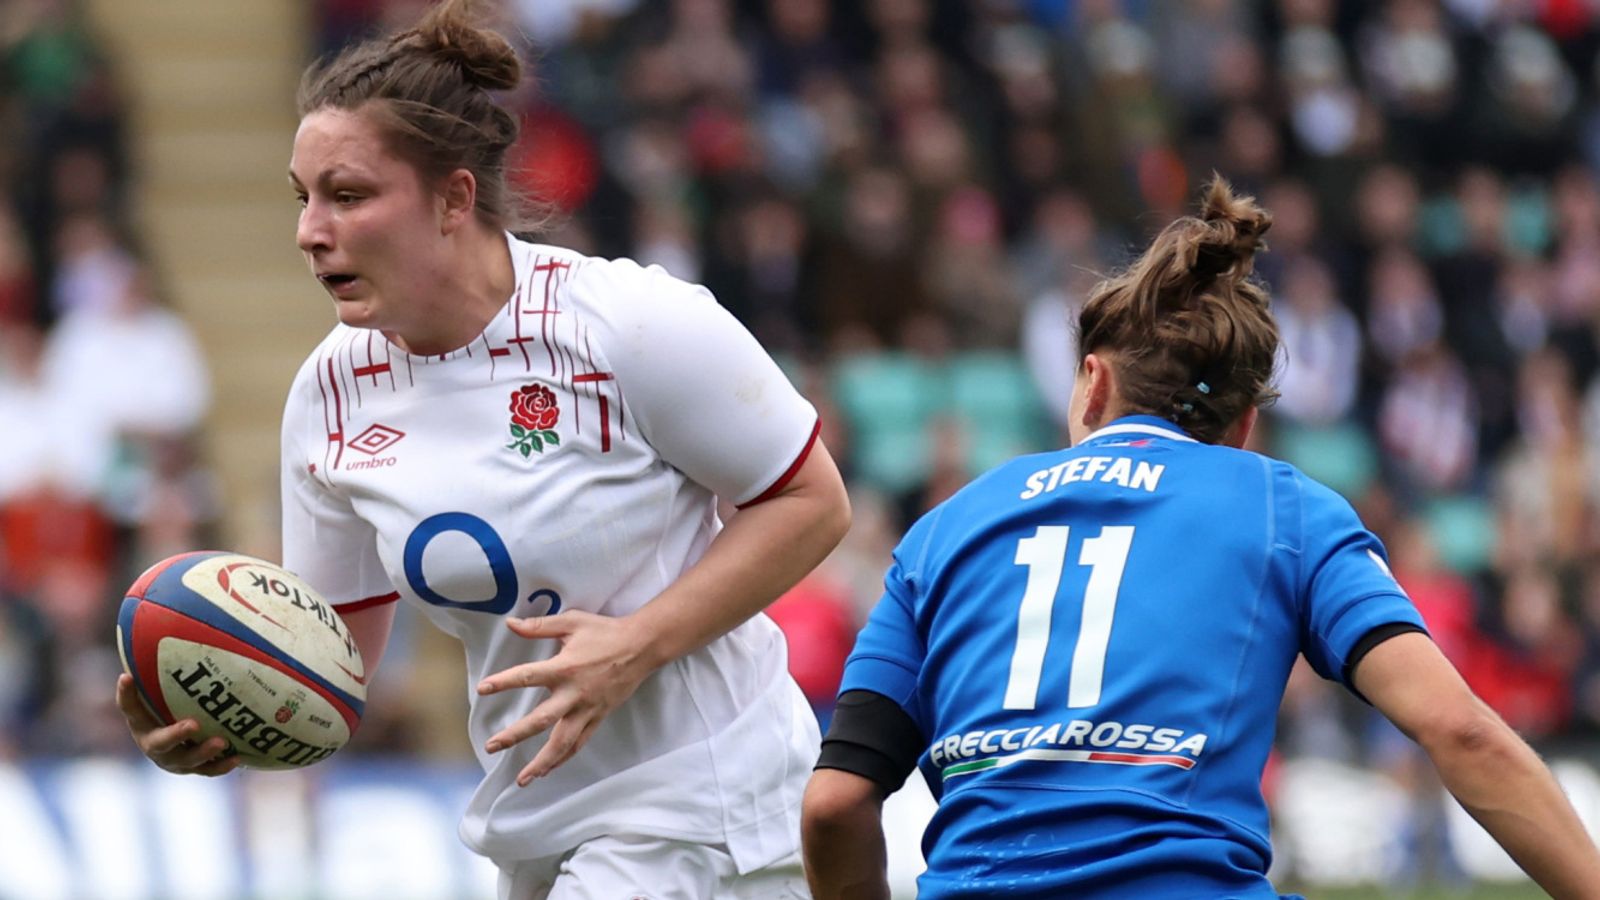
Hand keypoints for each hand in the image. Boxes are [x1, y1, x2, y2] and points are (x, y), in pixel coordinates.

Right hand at [115, 674, 239, 776]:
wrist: (176, 745)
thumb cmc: (169, 707)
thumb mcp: (162, 690)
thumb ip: (162, 670)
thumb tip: (172, 628)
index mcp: (142, 725)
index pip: (130, 709)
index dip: (126, 694)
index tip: (126, 676)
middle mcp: (155, 745)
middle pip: (160, 743)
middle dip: (176, 735)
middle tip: (193, 724)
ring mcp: (175, 760)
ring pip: (187, 762)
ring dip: (204, 753)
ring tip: (222, 741)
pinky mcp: (195, 768)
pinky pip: (208, 771)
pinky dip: (222, 766)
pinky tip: (239, 757)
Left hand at [476, 611, 656, 785]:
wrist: (642, 647)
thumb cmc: (605, 632)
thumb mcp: (572, 622)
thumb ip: (539, 626)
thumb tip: (510, 623)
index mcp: (565, 668)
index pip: (528, 676)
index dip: (503, 683)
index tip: (482, 690)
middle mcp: (574, 693)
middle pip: (541, 721)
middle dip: (515, 735)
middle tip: (492, 746)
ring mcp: (588, 709)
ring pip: (563, 743)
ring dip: (542, 762)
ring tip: (523, 778)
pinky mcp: (599, 717)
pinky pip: (580, 743)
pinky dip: (563, 758)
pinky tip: (549, 769)